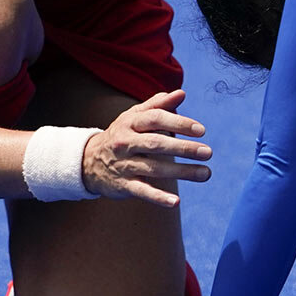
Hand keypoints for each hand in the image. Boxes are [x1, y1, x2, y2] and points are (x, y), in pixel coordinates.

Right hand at [82, 90, 211, 206]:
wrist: (88, 161)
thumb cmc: (121, 135)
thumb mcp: (134, 117)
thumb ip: (158, 105)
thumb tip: (181, 93)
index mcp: (130, 123)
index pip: (156, 119)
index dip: (179, 123)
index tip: (201, 130)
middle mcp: (126, 142)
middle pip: (157, 144)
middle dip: (184, 148)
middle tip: (207, 152)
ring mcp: (124, 164)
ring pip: (155, 168)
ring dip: (182, 172)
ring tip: (206, 173)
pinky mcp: (123, 185)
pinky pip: (142, 191)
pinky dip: (158, 197)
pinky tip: (176, 202)